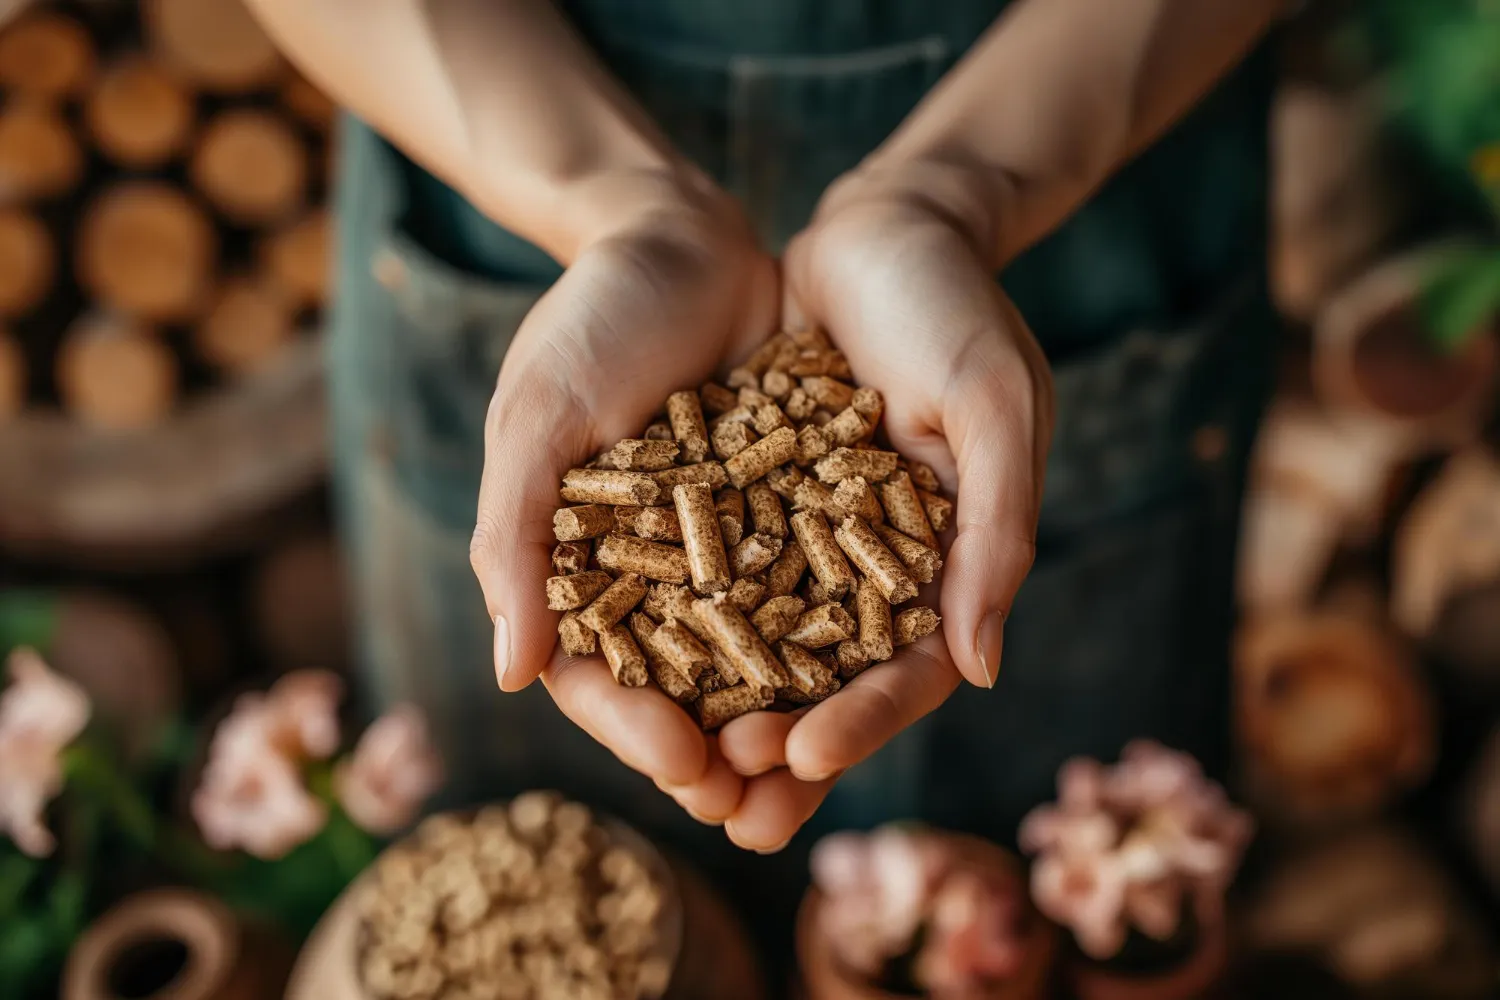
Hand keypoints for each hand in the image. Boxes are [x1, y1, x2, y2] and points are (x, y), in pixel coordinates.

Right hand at [470, 167, 785, 829]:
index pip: (597, 676)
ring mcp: (729, 548)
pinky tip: (879, 674)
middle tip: (759, 810)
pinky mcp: (794, 512)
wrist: (677, 236)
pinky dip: (844, 633)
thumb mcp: (537, 421)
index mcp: (576, 570)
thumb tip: (509, 673)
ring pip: (760, 656)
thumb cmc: (588, 324)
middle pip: (684, 689)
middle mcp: (656, 575)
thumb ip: (515, 540)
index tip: (683, 764)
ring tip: (819, 772)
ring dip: (786, 719)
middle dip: (719, 753)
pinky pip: (822, 584)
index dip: (634, 727)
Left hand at [707, 158, 1055, 846]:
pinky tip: (628, 661)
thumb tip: (979, 671)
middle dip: (779, 750)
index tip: (798, 757)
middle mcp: (876, 566)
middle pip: (828, 682)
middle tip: (723, 809)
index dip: (858, 722)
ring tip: (675, 770)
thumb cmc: (959, 308)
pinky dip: (678, 619)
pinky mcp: (750, 496)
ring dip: (722, 711)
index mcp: (948, 564)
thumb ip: (995, 532)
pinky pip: (710, 568)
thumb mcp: (993, 404)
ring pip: (761, 644)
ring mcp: (809, 536)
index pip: (907, 671)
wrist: (890, 224)